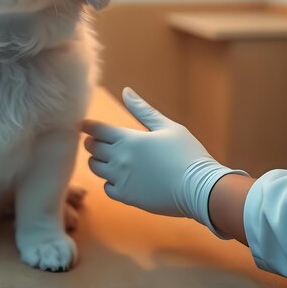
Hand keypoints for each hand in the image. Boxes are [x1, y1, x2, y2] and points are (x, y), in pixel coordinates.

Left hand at [82, 88, 247, 234]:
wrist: (201, 189)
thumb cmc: (187, 154)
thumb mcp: (167, 126)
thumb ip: (142, 109)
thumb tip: (125, 90)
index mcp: (128, 139)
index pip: (96, 129)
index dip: (87, 126)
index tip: (84, 125)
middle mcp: (119, 158)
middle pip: (92, 148)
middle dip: (91, 142)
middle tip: (96, 141)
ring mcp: (121, 179)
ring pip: (95, 168)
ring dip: (97, 161)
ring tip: (108, 159)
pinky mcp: (127, 197)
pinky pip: (107, 188)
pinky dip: (110, 182)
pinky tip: (120, 178)